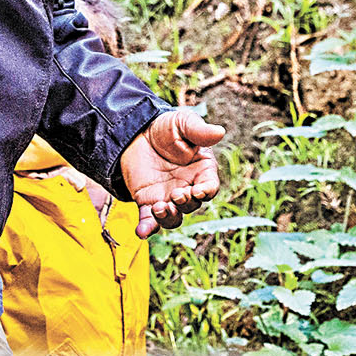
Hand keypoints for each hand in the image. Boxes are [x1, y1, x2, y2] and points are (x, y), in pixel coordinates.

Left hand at [120, 105, 226, 236]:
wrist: (136, 132)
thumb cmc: (165, 128)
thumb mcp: (182, 123)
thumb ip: (199, 130)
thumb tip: (220, 132)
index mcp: (201, 171)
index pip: (210, 187)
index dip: (206, 191)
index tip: (198, 190)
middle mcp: (187, 188)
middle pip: (193, 205)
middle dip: (186, 203)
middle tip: (176, 194)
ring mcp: (167, 198)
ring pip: (174, 219)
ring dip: (169, 218)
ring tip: (159, 208)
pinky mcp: (147, 202)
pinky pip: (149, 221)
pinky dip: (147, 229)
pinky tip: (142, 232)